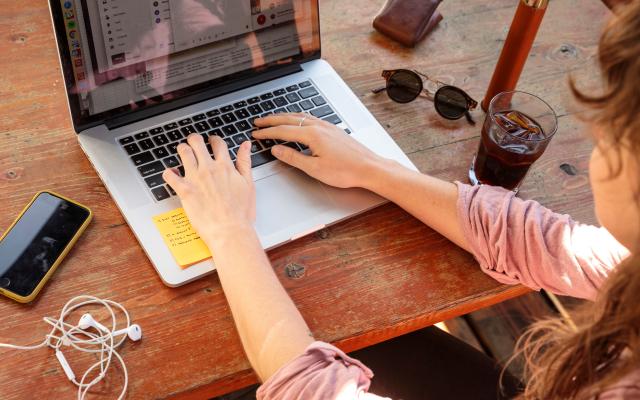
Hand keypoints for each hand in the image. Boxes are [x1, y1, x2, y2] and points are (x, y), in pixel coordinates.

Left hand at [162, 134, 255, 239]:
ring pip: (183, 152)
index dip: (214, 140)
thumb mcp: (249, 184)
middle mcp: (209, 169)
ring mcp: (195, 178)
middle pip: (197, 142)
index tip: (212, 141)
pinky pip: (169, 175)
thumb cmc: (241, 213)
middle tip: (194, 142)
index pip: (218, 144)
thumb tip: (246, 145)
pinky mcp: (184, 190)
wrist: (230, 230)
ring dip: (182, 149)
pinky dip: (168, 173)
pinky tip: (171, 174)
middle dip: (194, 139)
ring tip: (183, 152)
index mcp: (225, 167)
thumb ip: (245, 162)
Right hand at [252, 113, 384, 188]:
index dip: (267, 133)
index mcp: (312, 135)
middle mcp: (319, 126)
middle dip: (272, 120)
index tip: (255, 134)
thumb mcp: (314, 169)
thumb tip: (277, 150)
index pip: (283, 131)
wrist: (369, 168)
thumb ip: (293, 158)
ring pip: (300, 117)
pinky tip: (298, 122)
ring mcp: (327, 126)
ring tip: (273, 119)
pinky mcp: (333, 130)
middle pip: (289, 119)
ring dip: (284, 117)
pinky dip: (298, 118)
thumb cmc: (345, 171)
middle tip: (258, 121)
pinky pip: (310, 119)